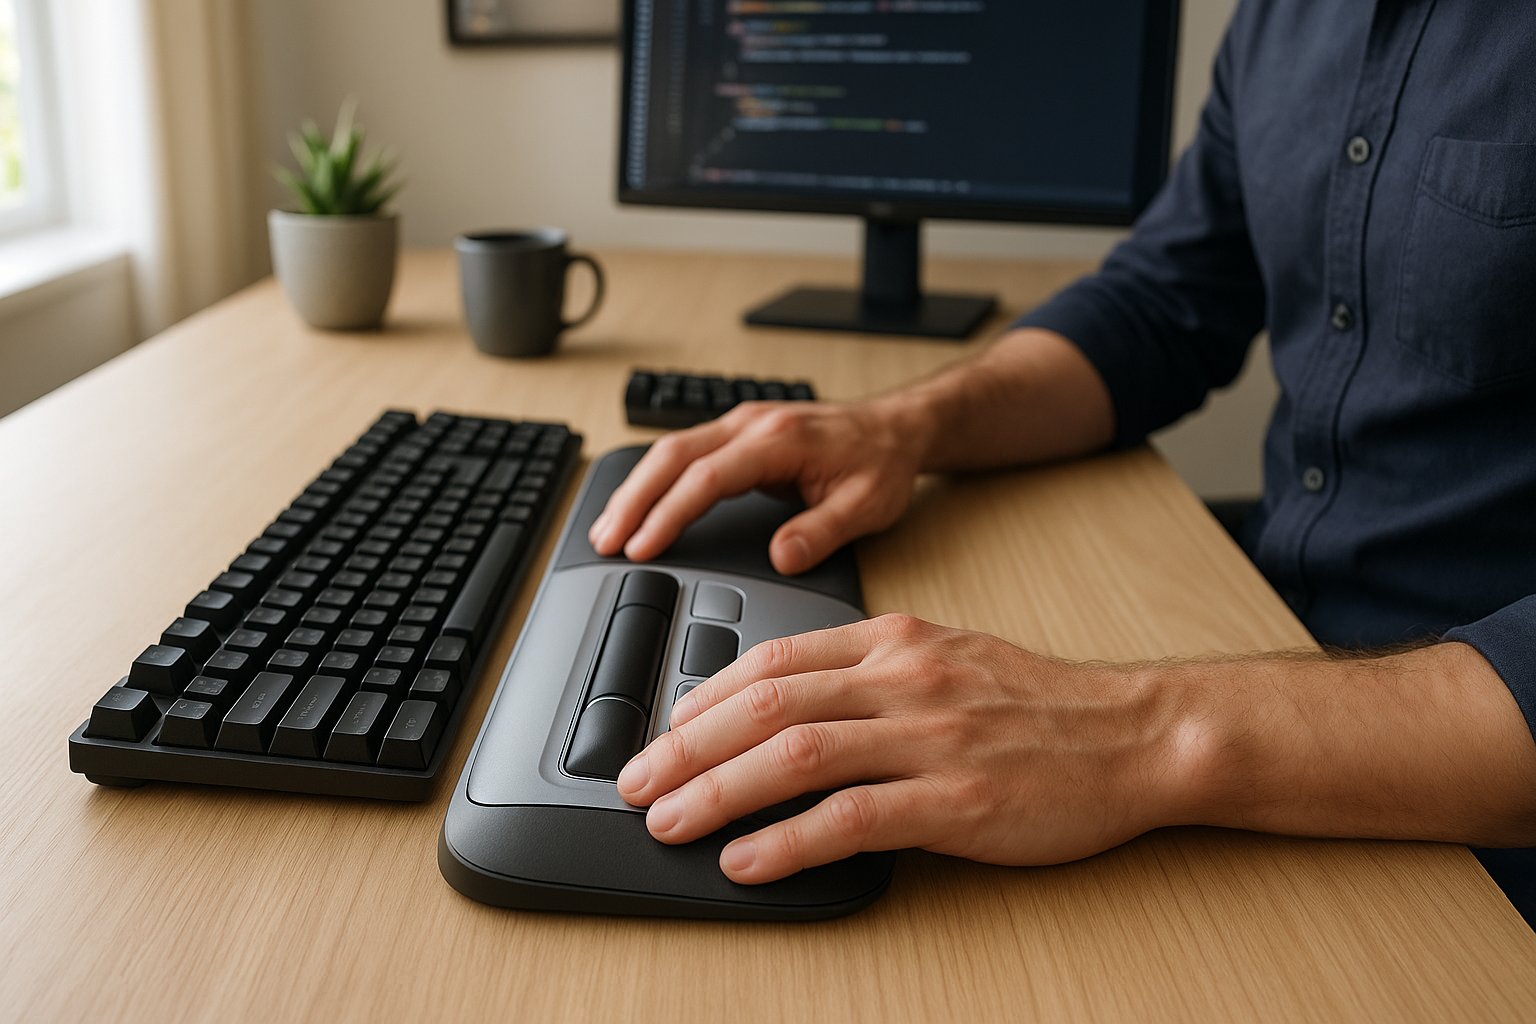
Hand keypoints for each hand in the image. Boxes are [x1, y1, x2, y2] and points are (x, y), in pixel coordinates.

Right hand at [589, 399, 926, 574]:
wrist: (897, 427)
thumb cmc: (881, 461)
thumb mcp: (867, 504)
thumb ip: (822, 531)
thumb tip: (781, 557)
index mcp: (779, 439)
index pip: (708, 478)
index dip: (670, 514)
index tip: (644, 547)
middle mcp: (752, 423)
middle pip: (672, 456)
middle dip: (633, 500)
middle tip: (606, 542)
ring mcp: (742, 423)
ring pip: (671, 450)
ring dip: (636, 489)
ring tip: (608, 530)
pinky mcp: (738, 432)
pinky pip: (685, 452)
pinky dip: (655, 480)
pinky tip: (639, 506)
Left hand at [615, 614, 1193, 883]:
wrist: (1137, 734)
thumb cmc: (1040, 705)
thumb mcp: (947, 659)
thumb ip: (870, 674)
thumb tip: (784, 709)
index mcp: (897, 641)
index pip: (775, 657)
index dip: (705, 696)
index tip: (664, 729)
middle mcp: (905, 678)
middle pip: (767, 703)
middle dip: (686, 747)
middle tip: (636, 781)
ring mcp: (932, 737)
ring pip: (797, 754)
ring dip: (719, 791)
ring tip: (670, 821)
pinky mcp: (959, 799)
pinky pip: (853, 820)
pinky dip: (789, 841)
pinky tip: (748, 861)